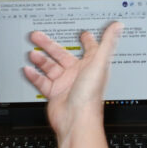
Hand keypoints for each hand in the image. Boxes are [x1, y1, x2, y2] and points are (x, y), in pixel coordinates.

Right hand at [23, 22, 122, 147]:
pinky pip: (42, 82)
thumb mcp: (100, 63)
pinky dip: (34, 75)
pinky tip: (28, 69)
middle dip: (49, 45)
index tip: (83, 33)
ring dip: (41, 59)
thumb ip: (107, 42)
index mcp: (91, 66)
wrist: (76, 120)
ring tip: (32, 53)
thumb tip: (118, 26)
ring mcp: (66, 84)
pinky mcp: (55, 94)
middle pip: (62, 55)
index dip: (87, 41)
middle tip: (37, 36)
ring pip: (50, 67)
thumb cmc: (90, 95)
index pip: (90, 50)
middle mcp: (78, 74)